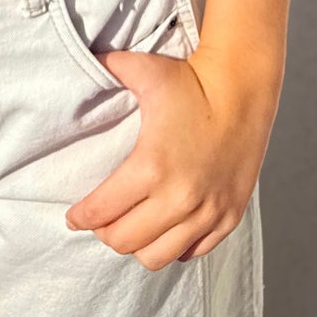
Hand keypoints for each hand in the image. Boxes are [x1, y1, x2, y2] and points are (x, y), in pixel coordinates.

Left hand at [63, 43, 278, 269]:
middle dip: (105, 233)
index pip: (102, 210)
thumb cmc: (192, 80)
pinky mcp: (228, 217)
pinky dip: (174, 247)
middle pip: (125, 241)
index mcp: (152, 166)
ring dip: (138, 245)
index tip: (73, 217)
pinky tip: (164, 230)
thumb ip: (109, 68)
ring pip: (157, 256)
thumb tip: (87, 60)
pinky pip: (192, 252)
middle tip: (100, 221)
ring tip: (131, 228)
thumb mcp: (145, 70)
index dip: (82, 217)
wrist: (244, 89)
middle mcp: (179, 197)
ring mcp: (207, 211)